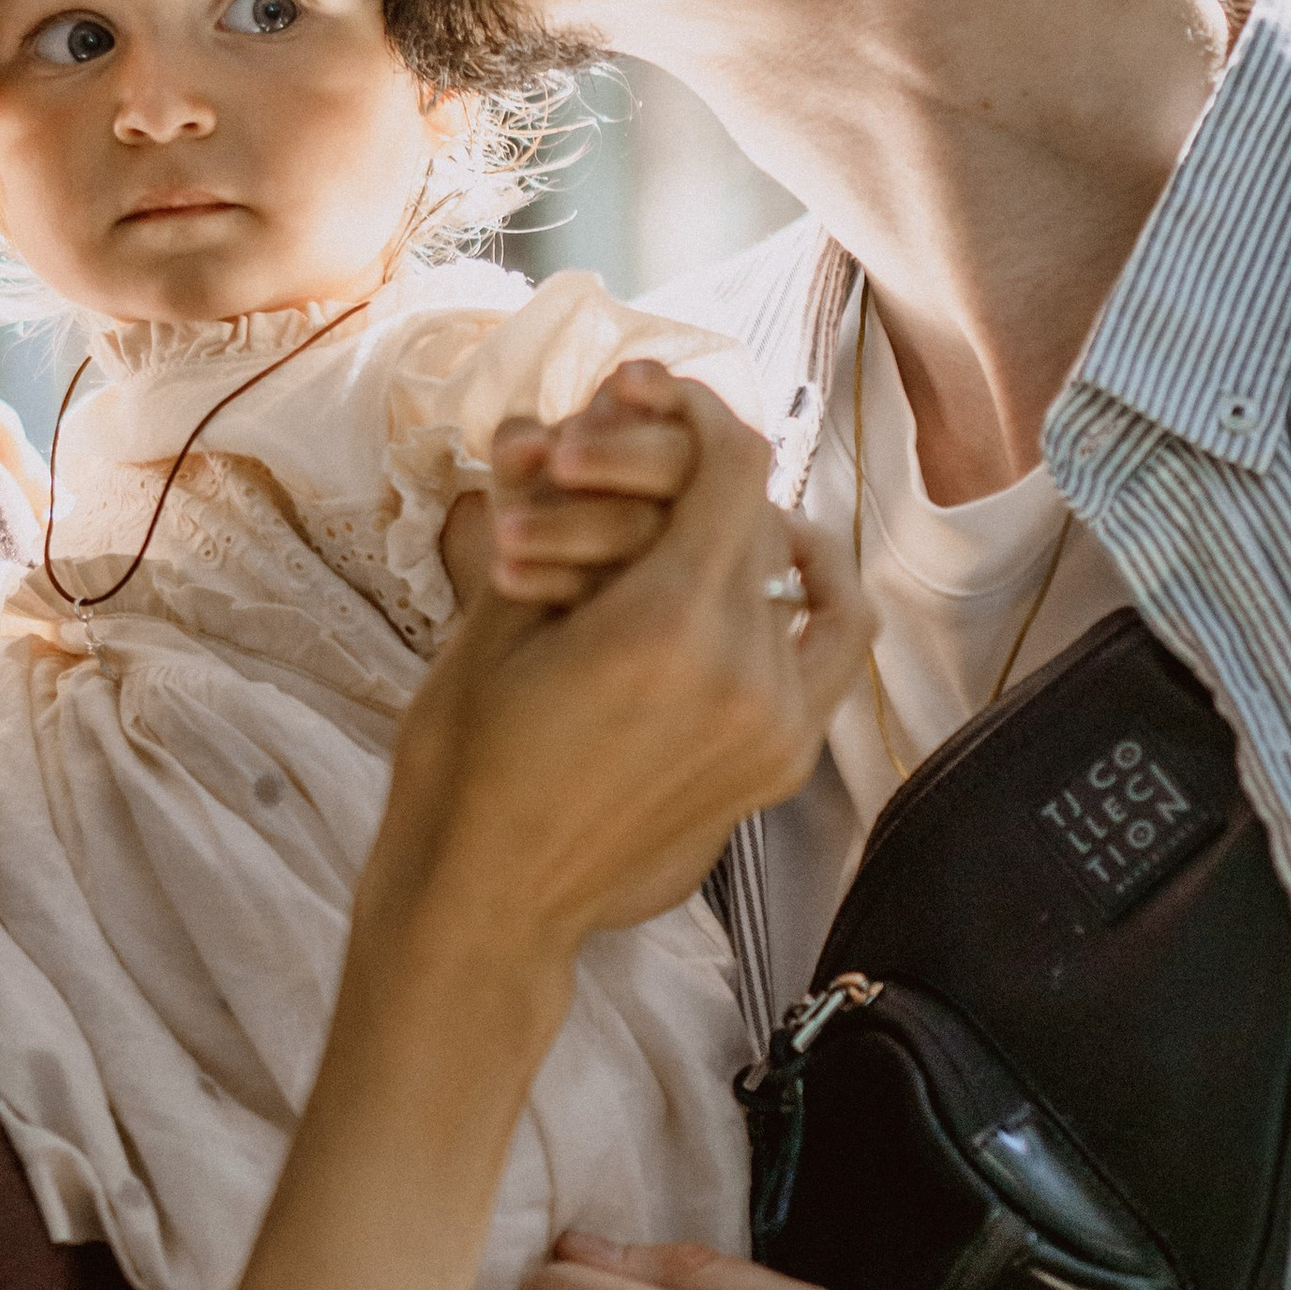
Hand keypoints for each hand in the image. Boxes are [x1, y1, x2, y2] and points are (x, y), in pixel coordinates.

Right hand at [378, 379, 864, 961]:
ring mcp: (777, 728)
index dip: (690, 407)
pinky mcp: (781, 765)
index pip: (730, 464)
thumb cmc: (463, 760)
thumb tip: (584, 416)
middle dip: (697, 471)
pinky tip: (759, 585)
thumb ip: (556, 511)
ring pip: (807, 582)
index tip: (645, 390)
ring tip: (705, 519)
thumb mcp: (495, 615)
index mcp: (668, 626)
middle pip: (763, 516)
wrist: (485, 899)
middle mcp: (746, 673)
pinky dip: (804, 603)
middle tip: (638, 456)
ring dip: (756, 534)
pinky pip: (827, 655)